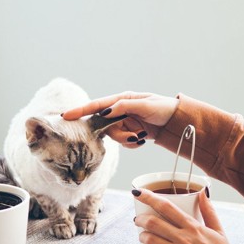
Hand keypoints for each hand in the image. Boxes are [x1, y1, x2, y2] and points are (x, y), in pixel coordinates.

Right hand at [61, 92, 178, 147]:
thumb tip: (106, 111)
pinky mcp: (129, 133)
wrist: (177, 122)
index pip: (97, 105)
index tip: (67, 116)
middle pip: (105, 126)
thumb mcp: (145, 105)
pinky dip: (133, 143)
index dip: (81, 111)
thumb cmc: (163, 108)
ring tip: (143, 137)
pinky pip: (123, 142)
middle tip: (137, 136)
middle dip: (119, 134)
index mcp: (122, 99)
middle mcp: (120, 111)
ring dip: (128, 139)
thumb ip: (124, 107)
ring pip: (114, 136)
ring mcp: (124, 123)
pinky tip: (144, 139)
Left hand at [132, 188, 233, 243]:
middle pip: (153, 222)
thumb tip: (203, 192)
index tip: (138, 193)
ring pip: (150, 239)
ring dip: (142, 236)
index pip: (166, 207)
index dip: (149, 197)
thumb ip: (209, 211)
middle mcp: (183, 238)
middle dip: (141, 219)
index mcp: (193, 227)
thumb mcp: (219, 231)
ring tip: (143, 236)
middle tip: (138, 219)